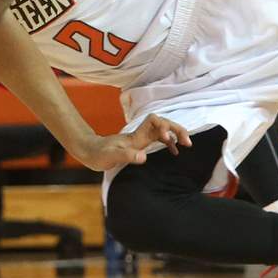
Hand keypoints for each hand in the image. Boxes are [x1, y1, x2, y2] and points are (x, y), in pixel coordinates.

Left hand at [72, 114, 191, 170]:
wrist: (89, 152)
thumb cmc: (98, 154)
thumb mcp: (110, 157)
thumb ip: (126, 156)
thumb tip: (143, 157)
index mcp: (135, 136)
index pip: (153, 121)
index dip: (163, 126)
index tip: (166, 139)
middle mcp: (140, 135)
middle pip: (163, 123)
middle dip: (176, 129)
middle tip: (187, 142)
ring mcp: (140, 139)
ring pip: (162, 130)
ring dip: (175, 134)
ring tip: (187, 144)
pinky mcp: (139, 145)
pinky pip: (159, 140)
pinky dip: (169, 143)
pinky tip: (175, 151)